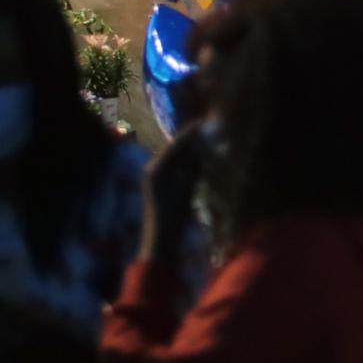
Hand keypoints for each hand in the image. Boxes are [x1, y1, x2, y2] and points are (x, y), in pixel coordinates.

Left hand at [141, 125, 208, 266]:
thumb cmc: (172, 216)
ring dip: (190, 149)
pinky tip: (200, 159)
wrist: (160, 240)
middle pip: (175, 148)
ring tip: (207, 140)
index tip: (206, 121)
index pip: (177, 144)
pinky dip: (187, 162)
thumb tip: (206, 148)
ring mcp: (156, 178)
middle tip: (209, 128)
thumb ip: (195, 167)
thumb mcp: (186, 189)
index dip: (191, 133)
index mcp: (157, 168)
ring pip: (175, 157)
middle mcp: (153, 169)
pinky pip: (175, 167)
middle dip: (191, 139)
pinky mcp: (161, 186)